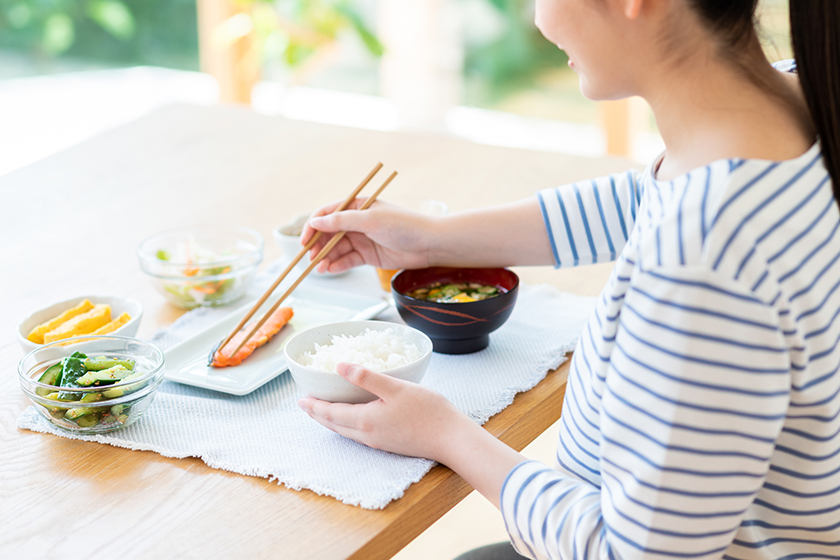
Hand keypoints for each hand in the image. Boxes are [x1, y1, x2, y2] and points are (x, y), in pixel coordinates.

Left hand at [297, 363, 472, 461]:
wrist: (451, 439)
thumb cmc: (428, 411)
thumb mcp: (396, 388)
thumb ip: (366, 377)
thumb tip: (340, 366)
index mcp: (366, 420)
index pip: (330, 413)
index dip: (314, 406)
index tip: (300, 399)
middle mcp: (368, 434)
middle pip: (334, 426)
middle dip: (318, 415)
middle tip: (306, 405)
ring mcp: (379, 441)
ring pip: (346, 431)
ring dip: (332, 421)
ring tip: (324, 411)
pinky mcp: (390, 443)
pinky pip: (359, 434)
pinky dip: (347, 425)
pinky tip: (353, 418)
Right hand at [300, 199, 440, 273]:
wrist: (429, 245)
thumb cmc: (404, 225)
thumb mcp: (371, 220)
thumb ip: (342, 221)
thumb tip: (316, 222)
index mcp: (357, 206)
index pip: (327, 213)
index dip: (313, 226)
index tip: (305, 240)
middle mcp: (357, 222)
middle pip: (329, 233)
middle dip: (318, 246)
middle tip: (311, 259)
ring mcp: (362, 239)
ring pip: (337, 249)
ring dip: (326, 258)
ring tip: (320, 269)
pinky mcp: (368, 255)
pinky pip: (347, 260)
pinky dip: (338, 266)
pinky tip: (331, 270)